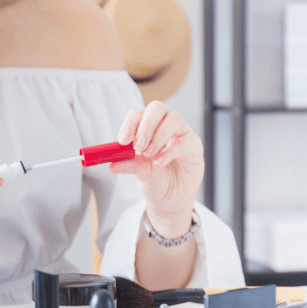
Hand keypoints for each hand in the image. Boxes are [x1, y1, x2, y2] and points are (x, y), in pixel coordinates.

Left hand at [109, 101, 204, 236]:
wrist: (171, 199)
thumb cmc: (154, 181)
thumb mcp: (139, 173)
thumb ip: (129, 165)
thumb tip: (112, 165)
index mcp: (145, 128)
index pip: (137, 115)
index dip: (129, 124)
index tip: (123, 141)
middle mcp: (163, 125)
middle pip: (157, 108)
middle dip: (146, 125)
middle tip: (139, 146)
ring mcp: (180, 133)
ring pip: (174, 117)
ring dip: (159, 135)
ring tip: (150, 155)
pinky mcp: (194, 144)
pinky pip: (184, 140)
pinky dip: (170, 151)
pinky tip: (160, 163)